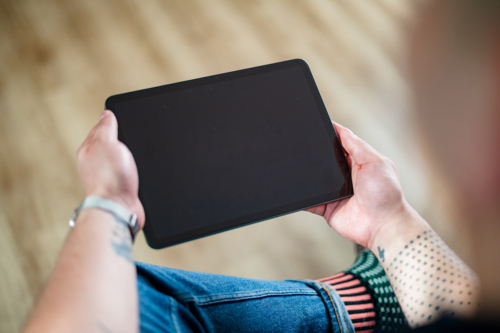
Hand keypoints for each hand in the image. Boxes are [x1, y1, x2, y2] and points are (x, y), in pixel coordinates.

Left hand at [76, 111, 144, 228]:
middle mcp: (96, 163)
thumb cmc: (110, 178)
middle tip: (132, 136)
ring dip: (129, 157)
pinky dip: (134, 170)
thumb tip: (106, 114)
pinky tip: (139, 171)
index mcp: (89, 149)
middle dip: (122, 139)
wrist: (118, 208)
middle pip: (111, 143)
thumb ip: (106, 127)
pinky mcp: (119, 188)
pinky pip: (127, 173)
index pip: (100, 128)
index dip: (113, 122)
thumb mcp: (108, 143)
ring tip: (137, 155)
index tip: (124, 119)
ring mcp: (108, 176)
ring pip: (120, 159)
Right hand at [305, 122, 409, 248]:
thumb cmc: (386, 195)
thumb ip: (357, 146)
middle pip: (325, 161)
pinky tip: (293, 192)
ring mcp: (335, 192)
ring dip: (306, 176)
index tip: (316, 124)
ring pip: (315, 181)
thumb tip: (342, 130)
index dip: (329, 134)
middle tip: (301, 146)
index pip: (340, 144)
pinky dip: (302, 199)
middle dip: (314, 155)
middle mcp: (346, 176)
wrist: (383, 225)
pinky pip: (310, 202)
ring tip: (296, 167)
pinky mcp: (327, 208)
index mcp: (358, 162)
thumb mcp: (375, 162)